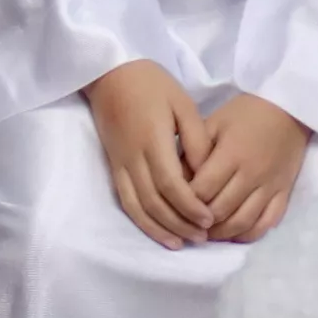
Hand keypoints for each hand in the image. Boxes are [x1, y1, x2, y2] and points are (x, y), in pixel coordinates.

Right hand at [86, 62, 211, 248]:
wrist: (109, 74)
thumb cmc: (151, 84)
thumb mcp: (182, 103)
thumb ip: (196, 139)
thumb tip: (207, 172)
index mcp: (152, 140)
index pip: (171, 184)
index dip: (190, 205)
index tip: (209, 218)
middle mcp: (133, 158)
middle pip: (155, 202)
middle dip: (180, 223)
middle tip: (203, 236)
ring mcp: (120, 165)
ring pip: (139, 208)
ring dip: (161, 229)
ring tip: (183, 242)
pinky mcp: (113, 168)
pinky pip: (125, 202)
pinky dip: (142, 222)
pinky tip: (159, 233)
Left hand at [186, 94, 310, 244]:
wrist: (289, 108)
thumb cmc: (246, 113)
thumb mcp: (214, 123)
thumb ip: (194, 151)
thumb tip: (175, 180)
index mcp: (232, 154)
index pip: (202, 189)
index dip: (184, 201)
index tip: (174, 203)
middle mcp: (252, 175)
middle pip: (220, 210)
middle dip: (199, 221)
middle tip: (185, 222)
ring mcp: (270, 187)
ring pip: (242, 223)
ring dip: (220, 233)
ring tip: (205, 232)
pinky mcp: (284, 194)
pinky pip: (266, 224)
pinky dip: (247, 234)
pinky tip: (232, 233)